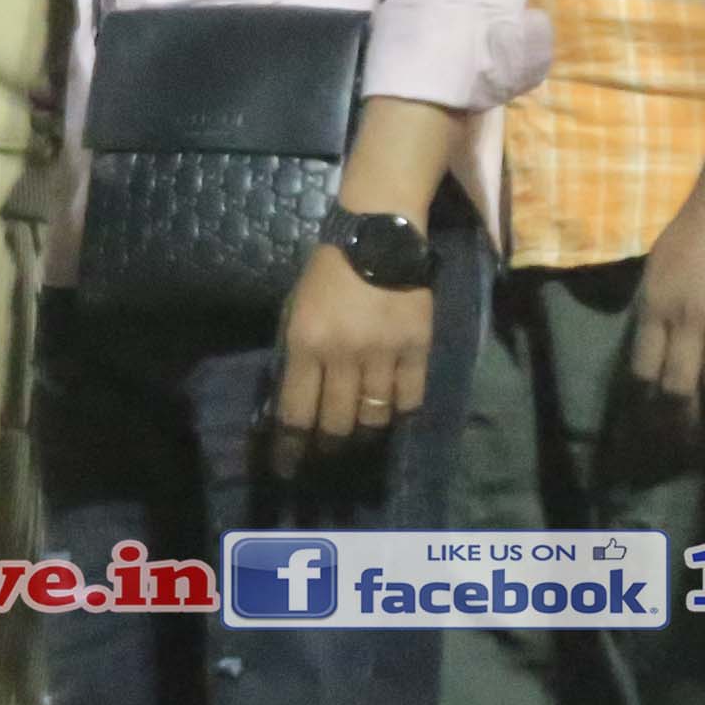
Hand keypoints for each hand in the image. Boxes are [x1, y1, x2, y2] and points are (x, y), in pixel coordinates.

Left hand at [275, 237, 434, 455]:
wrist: (379, 235)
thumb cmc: (328, 273)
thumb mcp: (295, 311)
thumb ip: (296, 357)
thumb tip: (294, 404)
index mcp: (305, 344)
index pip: (295, 412)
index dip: (290, 448)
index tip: (288, 468)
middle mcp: (342, 355)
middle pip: (336, 424)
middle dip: (329, 446)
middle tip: (328, 452)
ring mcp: (383, 353)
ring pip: (374, 417)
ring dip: (364, 432)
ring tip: (360, 436)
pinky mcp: (417, 348)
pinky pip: (409, 398)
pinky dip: (399, 412)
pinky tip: (392, 413)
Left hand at [622, 163, 704, 459]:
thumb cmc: (692, 231)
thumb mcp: (655, 271)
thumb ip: (652, 315)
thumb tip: (649, 358)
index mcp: (655, 308)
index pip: (640, 375)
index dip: (640, 413)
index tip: (638, 439)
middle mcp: (687, 321)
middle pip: (677, 392)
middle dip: (675, 431)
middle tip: (677, 457)